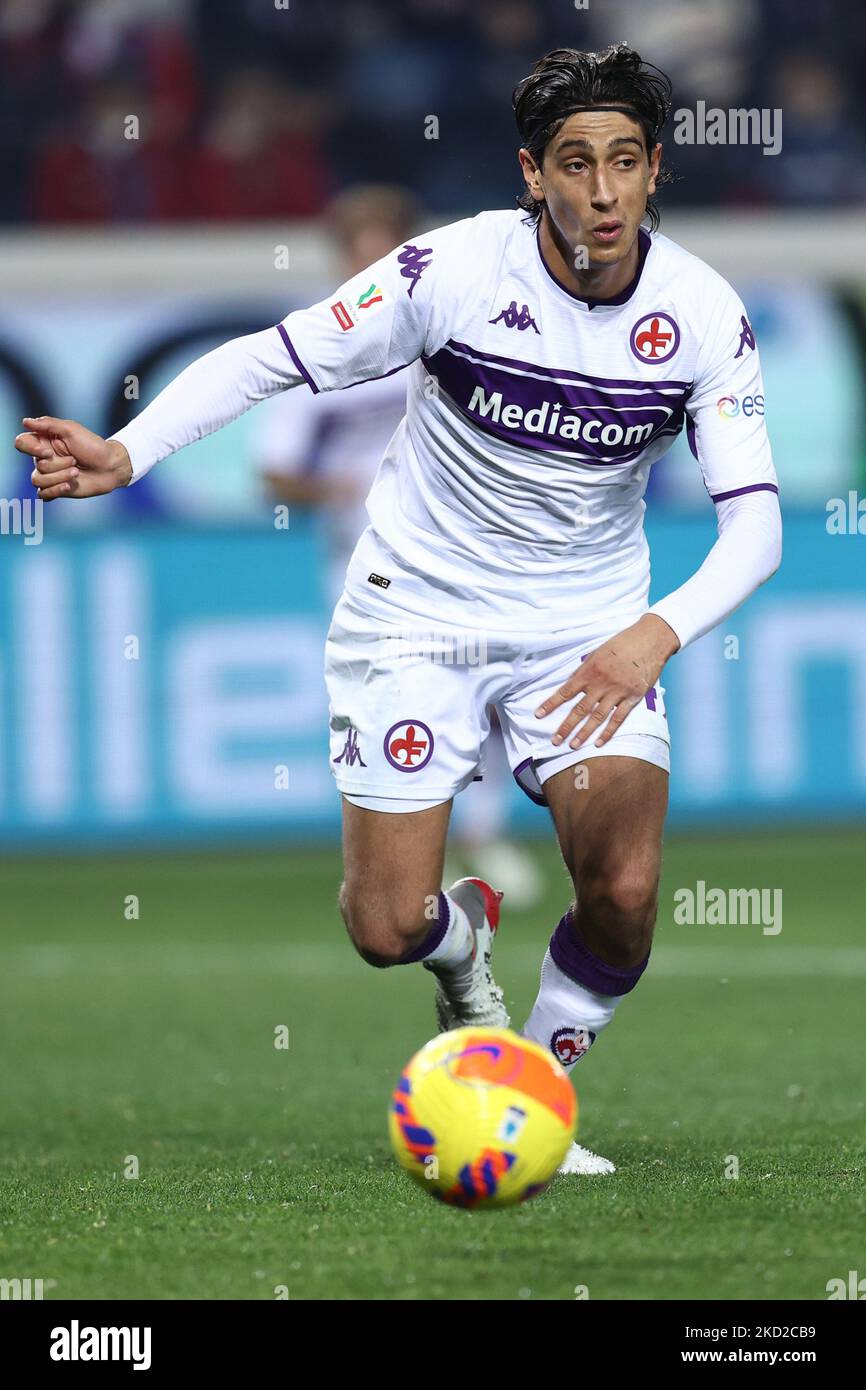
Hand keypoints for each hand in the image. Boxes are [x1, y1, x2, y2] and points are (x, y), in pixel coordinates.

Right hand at [15, 416, 131, 500]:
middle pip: (37, 465)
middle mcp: (44, 458)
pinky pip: (43, 494)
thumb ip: (48, 424)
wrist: (110, 467)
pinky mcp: (56, 489)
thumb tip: (25, 422)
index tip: (48, 452)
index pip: (22, 443)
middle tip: (75, 460)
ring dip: (60, 477)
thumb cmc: (93, 446)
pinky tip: (69, 485)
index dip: (31, 449)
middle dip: (58, 465)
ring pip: (38, 480)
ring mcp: (50, 475)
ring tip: (76, 472)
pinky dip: (56, 490)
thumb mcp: (71, 429)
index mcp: (44, 442)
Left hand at [534, 613, 679, 749]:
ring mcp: (618, 691)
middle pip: (580, 709)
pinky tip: (599, 743)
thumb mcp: (597, 653)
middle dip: (566, 726)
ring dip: (584, 733)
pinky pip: (619, 718)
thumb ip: (584, 671)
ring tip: (573, 745)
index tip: (538, 715)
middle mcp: (601, 683)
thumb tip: (571, 686)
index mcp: (590, 670)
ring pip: (597, 717)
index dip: (551, 704)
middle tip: (555, 741)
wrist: (650, 640)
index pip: (566, 691)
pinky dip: (608, 732)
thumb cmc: (622, 643)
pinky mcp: (633, 697)